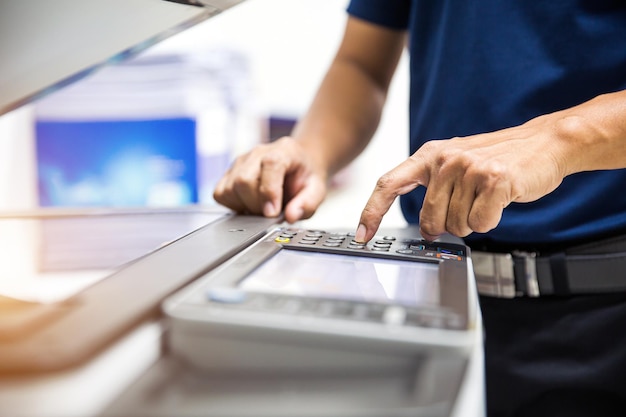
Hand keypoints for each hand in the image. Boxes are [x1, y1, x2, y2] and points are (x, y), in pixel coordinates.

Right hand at [213, 137, 328, 222]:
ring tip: (262, 206)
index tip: (272, 213)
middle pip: (244, 180)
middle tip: (271, 212)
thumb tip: (291, 215)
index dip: (269, 192)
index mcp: (284, 151)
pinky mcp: (229, 172)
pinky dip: (233, 204)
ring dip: (245, 206)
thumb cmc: (304, 177)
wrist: (296, 165)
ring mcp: (241, 161)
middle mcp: (259, 153)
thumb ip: (307, 203)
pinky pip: (220, 193)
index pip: (270, 165)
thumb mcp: (317, 190)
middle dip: (256, 205)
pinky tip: (248, 203)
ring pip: (230, 188)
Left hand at [355, 115, 570, 241]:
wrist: (543, 143)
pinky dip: (491, 220)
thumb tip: (424, 228)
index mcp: (428, 155)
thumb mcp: (455, 164)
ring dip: (473, 222)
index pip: (388, 184)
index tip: (362, 236)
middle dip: (447, 226)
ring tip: (486, 198)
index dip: (371, 212)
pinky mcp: (493, 180)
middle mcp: (444, 159)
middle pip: (429, 220)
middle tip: (467, 209)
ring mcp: (468, 168)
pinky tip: (500, 200)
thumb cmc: (496, 159)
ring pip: (457, 225)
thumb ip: (433, 188)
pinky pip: (481, 223)